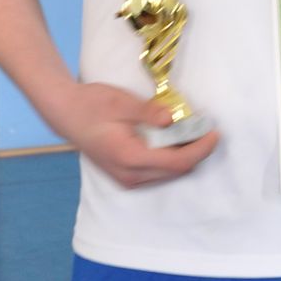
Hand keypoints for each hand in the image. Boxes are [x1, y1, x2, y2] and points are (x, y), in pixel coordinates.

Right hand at [47, 81, 218, 188]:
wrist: (66, 113)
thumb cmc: (93, 104)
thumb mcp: (121, 102)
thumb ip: (148, 112)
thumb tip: (172, 118)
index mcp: (130, 157)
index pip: (176, 162)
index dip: (200, 149)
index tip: (215, 132)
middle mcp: (130, 175)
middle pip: (176, 171)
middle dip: (197, 152)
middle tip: (209, 129)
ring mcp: (127, 178)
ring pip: (168, 174)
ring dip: (186, 156)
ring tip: (196, 132)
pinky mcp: (126, 175)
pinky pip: (158, 172)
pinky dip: (172, 158)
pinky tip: (176, 138)